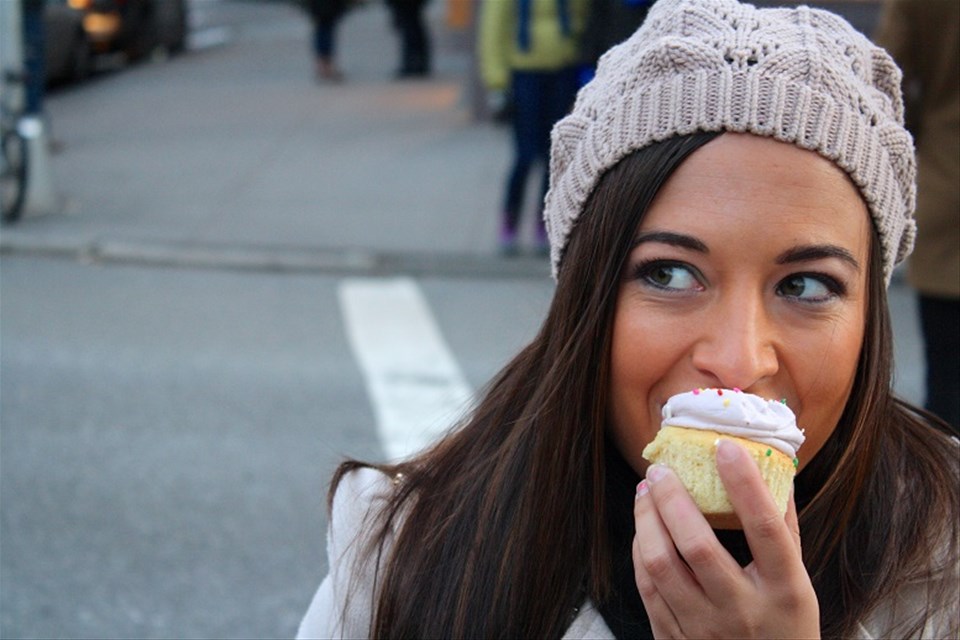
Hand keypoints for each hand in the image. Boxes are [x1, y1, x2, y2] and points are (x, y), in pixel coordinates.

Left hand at [631, 439, 819, 638]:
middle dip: (672, 500)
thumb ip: (784, 528)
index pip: (765, 529)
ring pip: (662, 565)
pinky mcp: (676, 639)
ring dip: (647, 521)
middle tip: (660, 469)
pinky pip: (647, 588)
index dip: (745, 485)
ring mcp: (706, 629)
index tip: (725, 448)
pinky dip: (641, 551)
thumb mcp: (799, 583)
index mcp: (784, 591)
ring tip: (645, 492)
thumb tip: (774, 467)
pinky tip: (644, 529)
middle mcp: (743, 611)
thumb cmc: (785, 627)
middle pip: (697, 546)